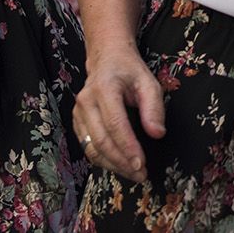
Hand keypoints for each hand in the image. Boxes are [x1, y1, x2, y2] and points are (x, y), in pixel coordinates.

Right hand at [74, 44, 166, 182]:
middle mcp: (86, 101)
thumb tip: (157, 134)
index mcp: (104, 88)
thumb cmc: (130, 70)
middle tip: (140, 174)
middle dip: (121, 162)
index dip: (128, 147)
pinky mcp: (76, 121)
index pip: (115, 124)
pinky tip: (118, 164)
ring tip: (132, 173)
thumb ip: (154, 108)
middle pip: (101, 140)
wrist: (107, 58)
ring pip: (91, 148)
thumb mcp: (148, 82)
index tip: (142, 164)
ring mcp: (77, 112)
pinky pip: (87, 146)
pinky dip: (102, 159)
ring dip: (112, 165)